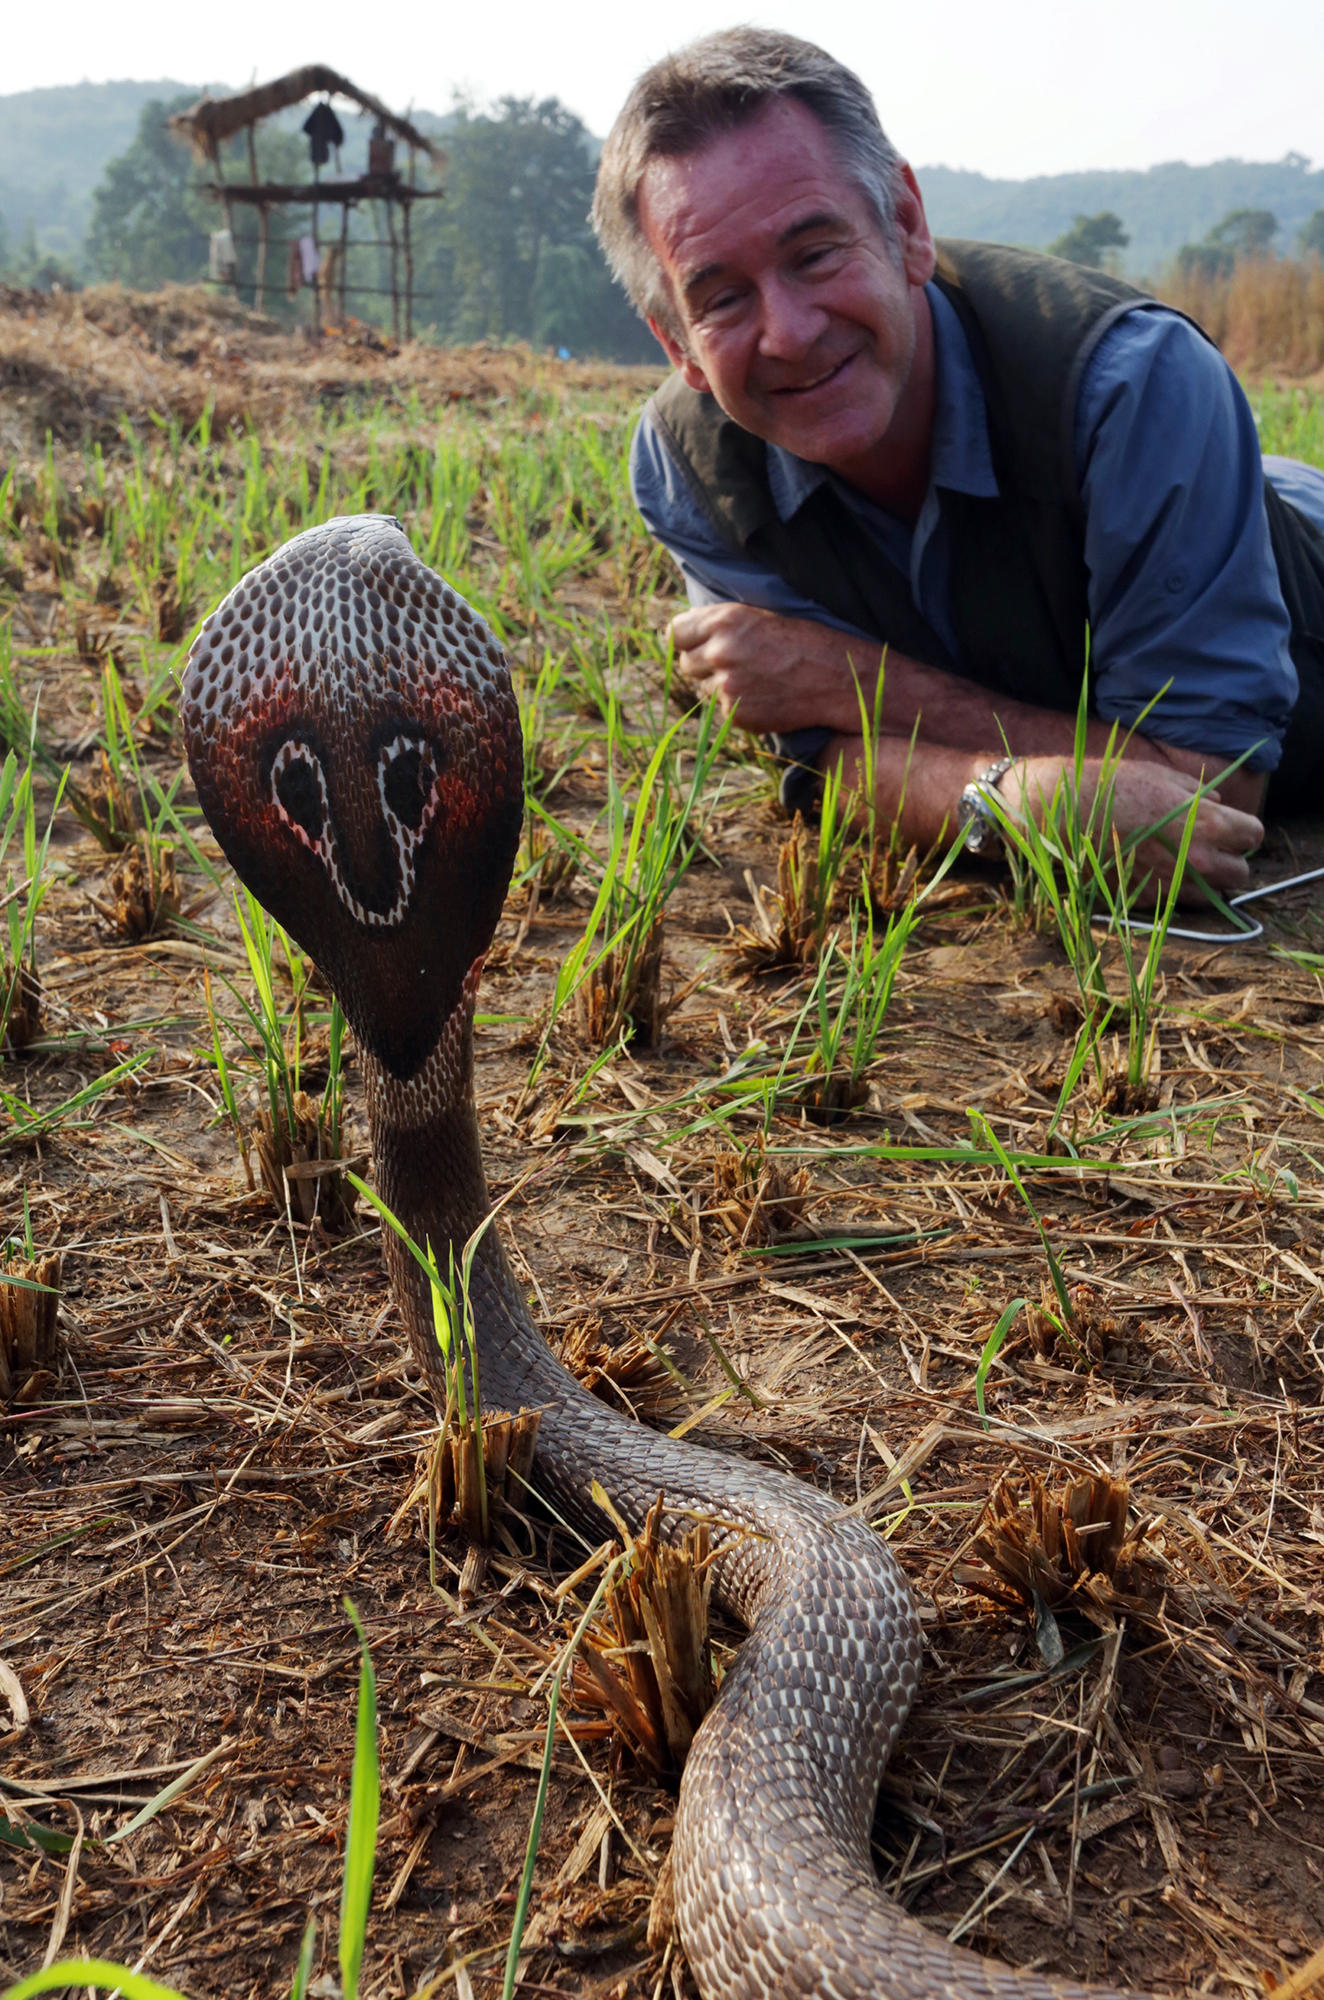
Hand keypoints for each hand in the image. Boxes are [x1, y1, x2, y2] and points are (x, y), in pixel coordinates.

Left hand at [669, 603, 879, 734]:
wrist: (835, 678)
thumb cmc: (803, 642)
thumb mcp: (760, 616)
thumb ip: (721, 625)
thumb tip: (684, 631)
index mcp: (724, 621)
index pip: (675, 633)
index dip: (686, 639)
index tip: (697, 643)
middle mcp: (720, 652)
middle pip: (686, 664)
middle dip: (703, 665)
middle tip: (733, 663)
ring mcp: (726, 686)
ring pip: (704, 689)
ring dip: (720, 686)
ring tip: (755, 679)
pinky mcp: (736, 714)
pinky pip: (722, 711)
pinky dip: (737, 707)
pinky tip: (763, 697)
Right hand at [1003, 755, 1263, 901]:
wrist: (1070, 814)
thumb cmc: (1117, 786)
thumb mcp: (1164, 777)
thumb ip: (1199, 793)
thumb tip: (1216, 803)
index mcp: (1209, 824)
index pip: (1254, 834)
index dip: (1244, 829)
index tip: (1231, 826)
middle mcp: (1199, 860)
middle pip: (1241, 873)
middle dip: (1232, 860)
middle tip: (1213, 847)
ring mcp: (1174, 883)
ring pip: (1213, 895)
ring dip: (1207, 880)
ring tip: (1186, 862)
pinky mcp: (1148, 899)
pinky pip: (1177, 900)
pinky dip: (1175, 888)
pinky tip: (1157, 869)